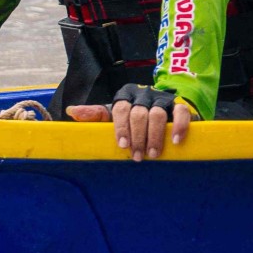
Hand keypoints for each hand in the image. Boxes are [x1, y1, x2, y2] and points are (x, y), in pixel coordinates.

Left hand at [66, 86, 194, 159]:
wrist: (166, 107)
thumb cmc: (135, 115)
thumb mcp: (115, 115)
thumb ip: (96, 115)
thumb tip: (72, 112)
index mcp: (125, 96)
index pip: (120, 109)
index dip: (121, 128)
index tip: (122, 145)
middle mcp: (143, 95)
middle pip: (138, 114)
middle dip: (137, 137)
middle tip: (137, 157)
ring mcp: (162, 99)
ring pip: (157, 115)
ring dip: (154, 136)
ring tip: (153, 155)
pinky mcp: (180, 104)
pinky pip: (181, 113)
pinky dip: (179, 127)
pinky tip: (175, 141)